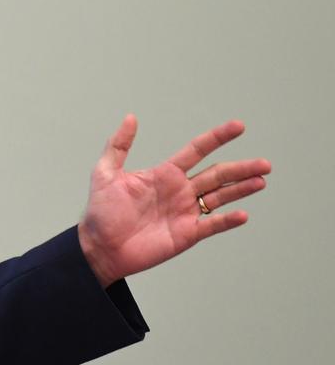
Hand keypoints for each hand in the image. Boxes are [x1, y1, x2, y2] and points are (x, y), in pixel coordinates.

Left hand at [78, 115, 270, 286]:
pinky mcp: (186, 234)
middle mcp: (179, 190)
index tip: (239, 126)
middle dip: (241, 168)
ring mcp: (185, 212)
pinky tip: (242, 214)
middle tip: (265, 163)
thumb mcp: (105, 173)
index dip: (217, 138)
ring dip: (241, 189)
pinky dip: (227, 220)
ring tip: (262, 180)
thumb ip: (118, 145)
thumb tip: (130, 117)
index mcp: (164, 173)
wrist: (99, 247)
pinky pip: (212, 225)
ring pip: (220, 196)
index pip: (197, 150)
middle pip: (217, 174)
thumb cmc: (101, 212)